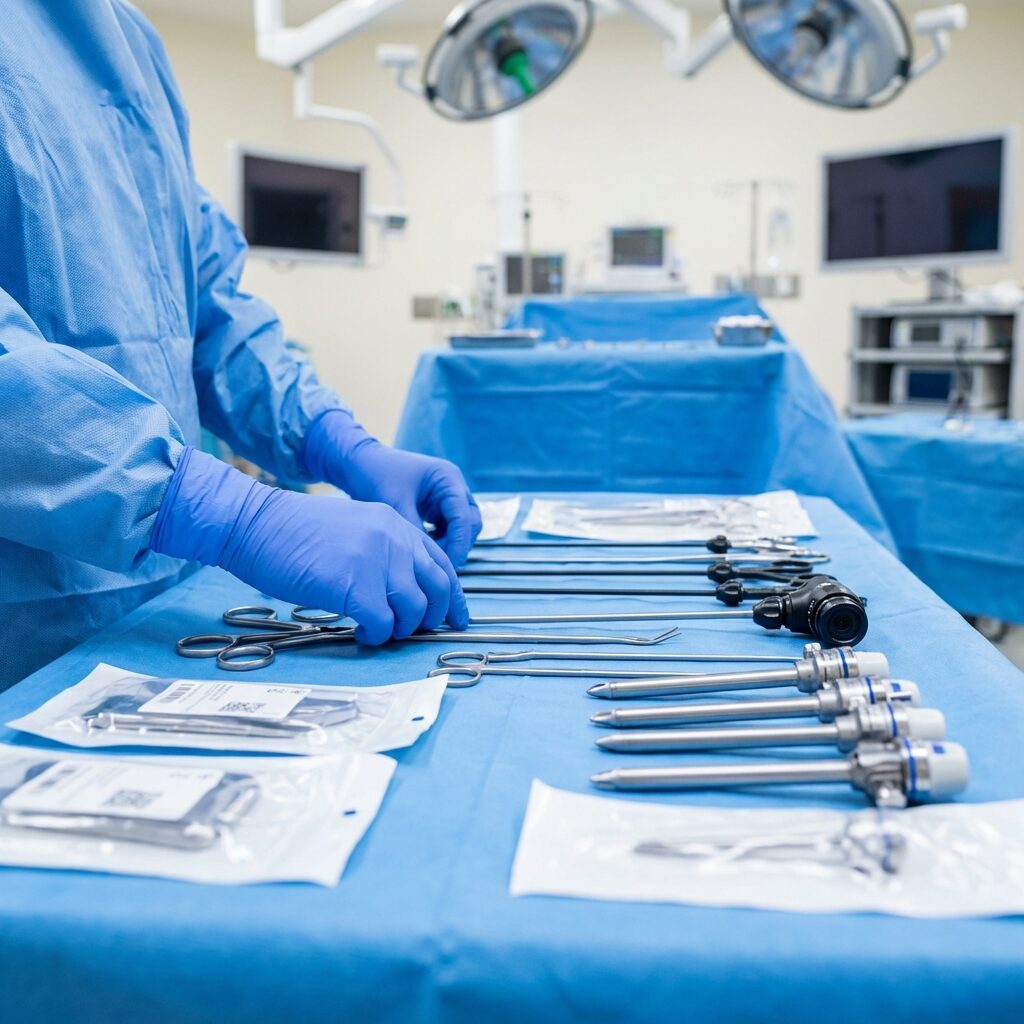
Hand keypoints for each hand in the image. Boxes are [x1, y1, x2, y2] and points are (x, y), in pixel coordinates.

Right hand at [151, 447, 467, 643]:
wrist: (256, 525)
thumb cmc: (296, 533)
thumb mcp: (355, 528)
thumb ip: (386, 552)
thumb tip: (407, 591)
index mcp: (397, 524)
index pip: (443, 564)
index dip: (454, 597)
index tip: (457, 619)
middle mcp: (395, 539)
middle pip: (438, 589)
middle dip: (431, 618)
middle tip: (411, 631)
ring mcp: (376, 560)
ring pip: (414, 610)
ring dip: (399, 628)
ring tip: (377, 629)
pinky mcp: (354, 584)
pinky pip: (382, 623)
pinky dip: (375, 635)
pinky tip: (360, 631)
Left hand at [303, 410, 481, 565]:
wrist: (357, 463)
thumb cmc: (375, 474)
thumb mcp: (395, 505)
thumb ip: (415, 532)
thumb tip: (427, 561)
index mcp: (447, 478)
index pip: (464, 516)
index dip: (459, 543)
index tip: (449, 565)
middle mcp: (452, 486)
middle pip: (469, 522)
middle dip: (458, 545)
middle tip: (441, 566)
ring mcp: (445, 496)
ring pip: (460, 527)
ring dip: (450, 544)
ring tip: (430, 559)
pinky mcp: (435, 506)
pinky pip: (447, 528)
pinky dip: (440, 540)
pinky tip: (424, 549)